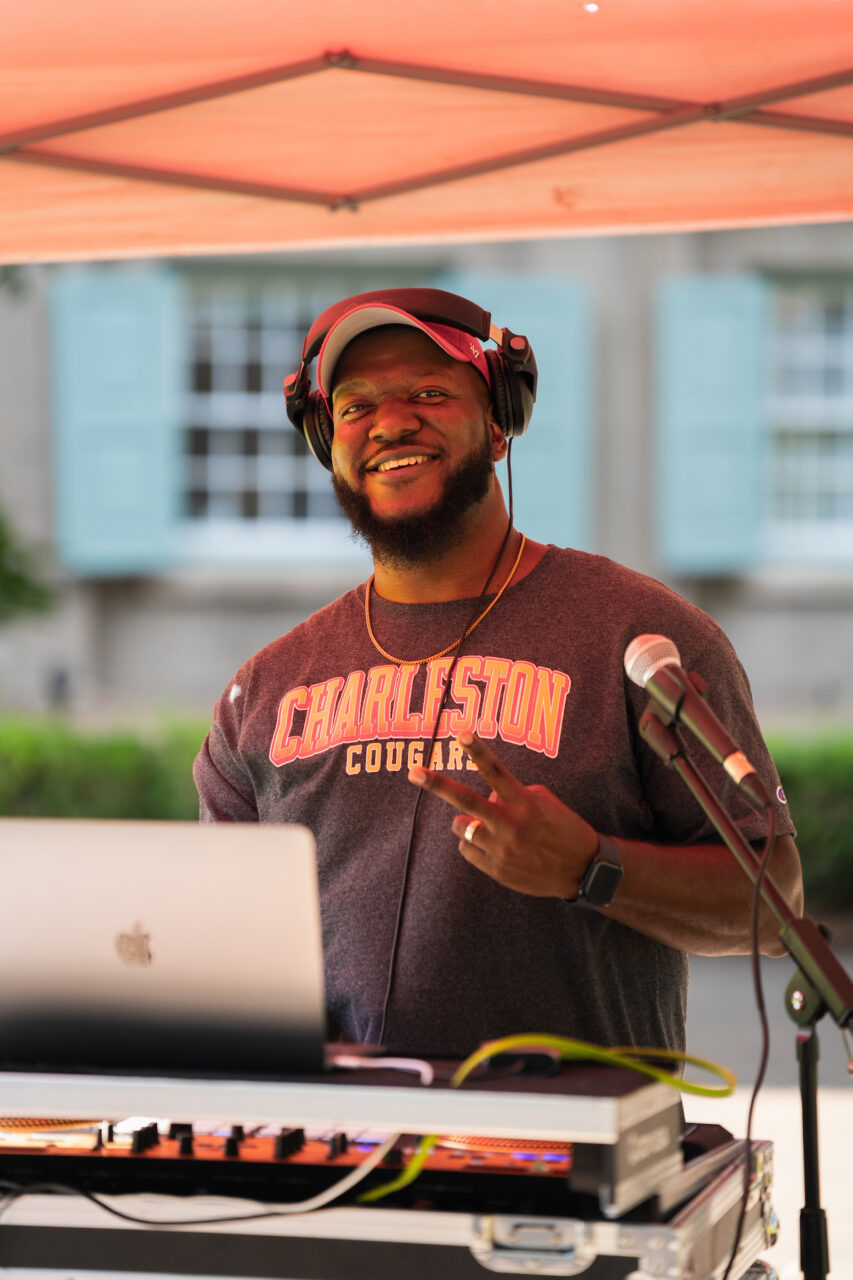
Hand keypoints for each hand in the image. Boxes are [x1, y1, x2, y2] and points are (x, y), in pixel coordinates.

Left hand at [408, 731, 599, 897]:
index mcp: (525, 804)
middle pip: (465, 800)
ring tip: (485, 825)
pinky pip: (467, 850)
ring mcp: (500, 850)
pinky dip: (473, 844)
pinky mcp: (496, 870)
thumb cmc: (564, 829)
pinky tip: (492, 846)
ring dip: (467, 822)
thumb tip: (487, 798)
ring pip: (461, 827)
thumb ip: (513, 795)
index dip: (478, 751)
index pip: (496, 772)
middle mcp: (510, 825)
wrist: (582, 871)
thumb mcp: (545, 803)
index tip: (461, 733)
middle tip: (413, 771)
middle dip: (437, 784)